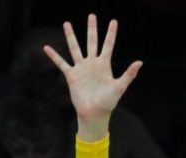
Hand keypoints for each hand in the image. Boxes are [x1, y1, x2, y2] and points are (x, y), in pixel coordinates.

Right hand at [44, 14, 141, 140]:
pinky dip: (54, 56)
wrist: (94, 114)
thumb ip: (128, 74)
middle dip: (92, 29)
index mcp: (104, 65)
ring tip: (67, 23)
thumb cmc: (108, 103)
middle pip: (91, 42)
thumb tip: (139, 62)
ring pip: (75, 48)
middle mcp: (92, 64)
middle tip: (91, 16)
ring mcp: (81, 68)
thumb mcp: (119, 87)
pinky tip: (46, 48)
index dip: (111, 33)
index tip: (114, 21)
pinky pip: (61, 63)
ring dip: (71, 36)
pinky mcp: (72, 76)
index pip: (108, 45)